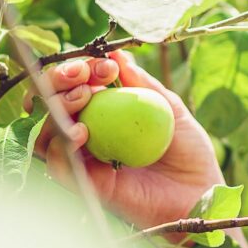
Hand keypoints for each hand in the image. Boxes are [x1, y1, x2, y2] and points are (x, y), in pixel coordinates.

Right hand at [27, 51, 224, 231]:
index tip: (106, 66)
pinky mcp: (88, 186)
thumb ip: (143, 83)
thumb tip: (117, 54)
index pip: (76, 86)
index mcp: (106, 115)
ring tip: (83, 99)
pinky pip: (58, 166)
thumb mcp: (170, 108)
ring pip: (47, 133)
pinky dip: (60, 146)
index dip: (81, 70)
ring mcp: (86, 161)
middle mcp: (89, 137)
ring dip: (57, 108)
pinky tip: (79, 133)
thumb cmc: (190, 152)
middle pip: (52, 104)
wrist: (201, 193)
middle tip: (82, 76)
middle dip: (58, 81)